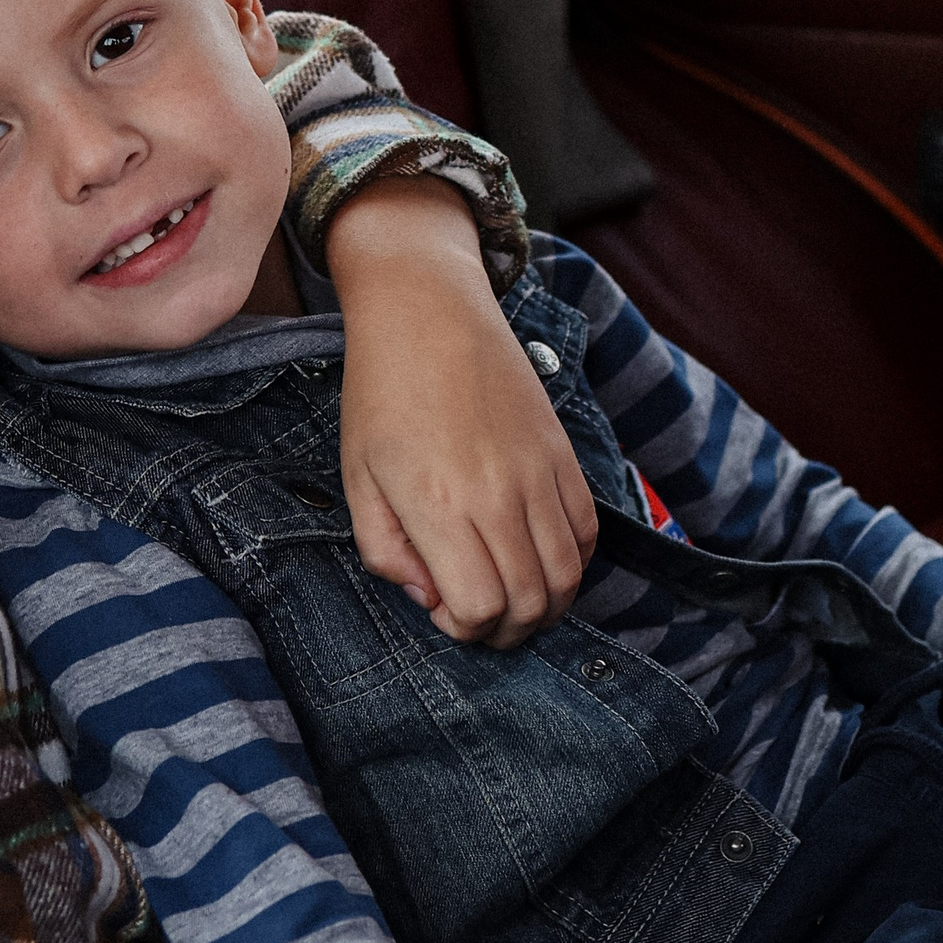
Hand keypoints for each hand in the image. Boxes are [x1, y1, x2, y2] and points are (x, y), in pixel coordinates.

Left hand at [321, 177, 595, 645]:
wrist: (428, 312)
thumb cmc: (381, 395)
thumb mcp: (355, 479)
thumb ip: (385, 552)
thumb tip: (430, 598)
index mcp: (438, 505)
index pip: (480, 608)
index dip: (464, 628)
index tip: (442, 609)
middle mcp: (497, 496)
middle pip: (531, 604)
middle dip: (506, 631)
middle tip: (477, 614)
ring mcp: (538, 474)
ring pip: (568, 576)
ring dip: (544, 605)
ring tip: (510, 593)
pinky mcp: (563, 454)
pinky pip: (587, 532)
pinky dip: (570, 562)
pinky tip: (536, 553)